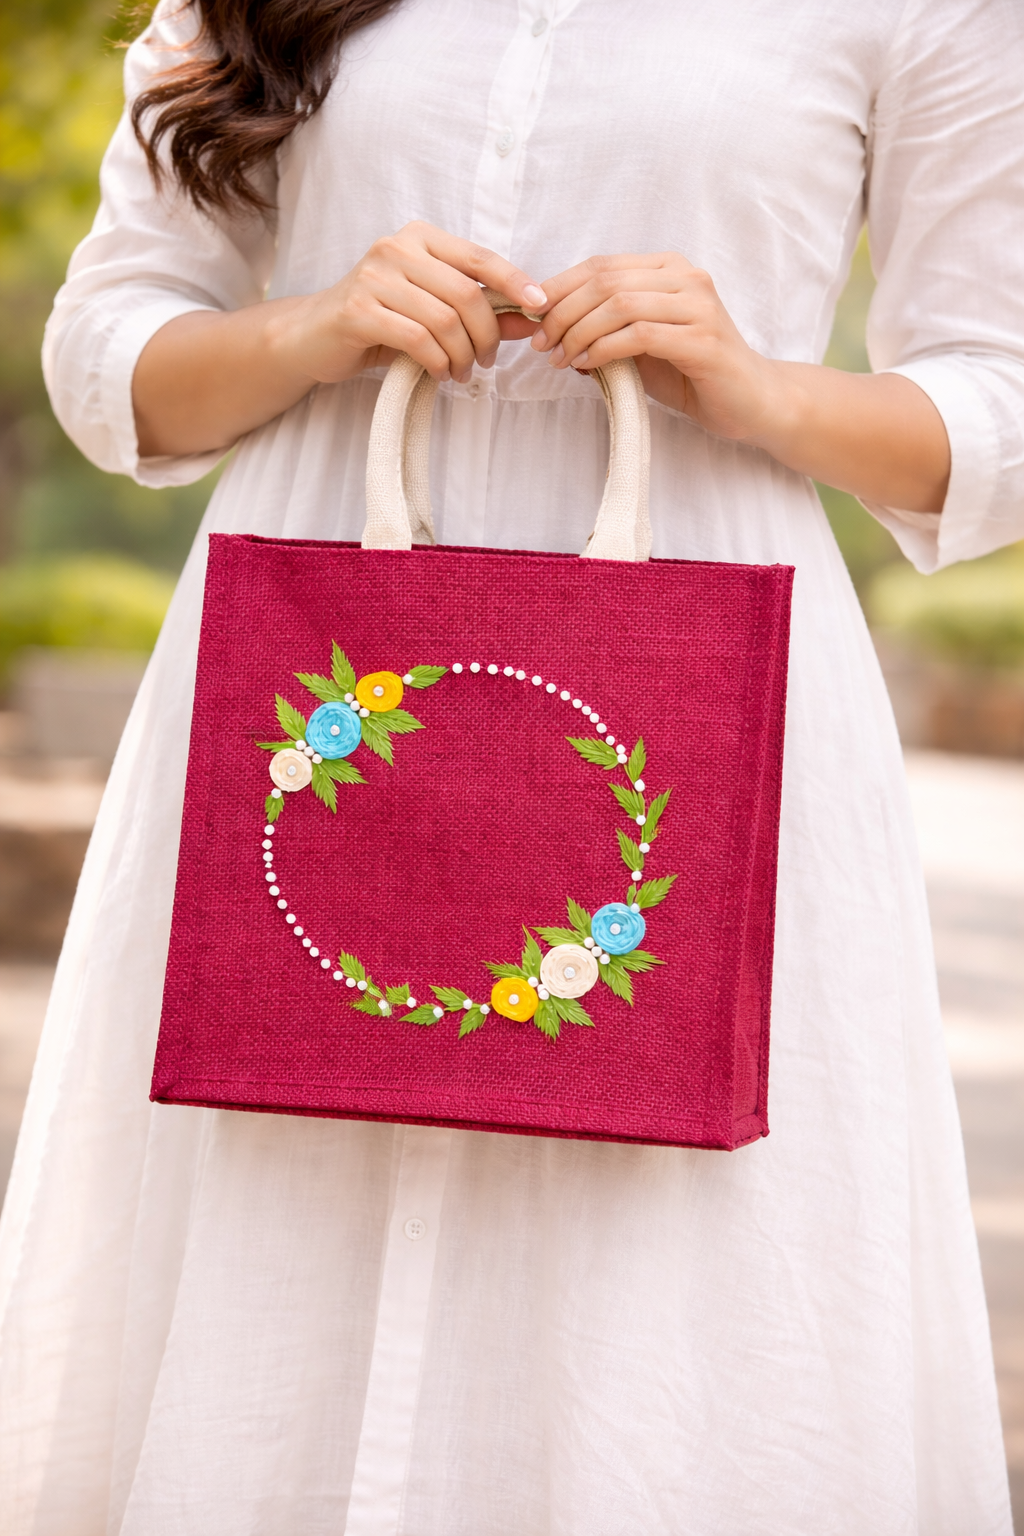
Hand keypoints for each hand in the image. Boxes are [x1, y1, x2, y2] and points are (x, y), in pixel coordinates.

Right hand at [270, 220, 548, 387]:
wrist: (313, 337)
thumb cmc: (380, 322)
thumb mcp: (434, 312)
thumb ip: (481, 312)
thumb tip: (532, 319)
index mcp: (420, 238)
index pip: (479, 257)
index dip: (515, 282)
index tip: (540, 306)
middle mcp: (396, 248)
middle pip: (466, 294)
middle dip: (487, 335)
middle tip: (487, 362)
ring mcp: (374, 276)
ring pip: (444, 320)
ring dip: (462, 356)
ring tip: (462, 373)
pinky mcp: (358, 309)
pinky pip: (417, 339)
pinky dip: (438, 362)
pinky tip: (440, 374)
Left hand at [529, 251, 775, 440]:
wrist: (750, 402)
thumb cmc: (693, 373)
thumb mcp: (641, 348)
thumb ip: (606, 331)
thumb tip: (553, 330)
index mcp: (669, 269)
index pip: (602, 265)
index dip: (560, 287)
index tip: (533, 317)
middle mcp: (687, 277)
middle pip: (606, 281)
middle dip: (563, 312)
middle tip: (541, 343)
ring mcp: (698, 306)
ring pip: (619, 304)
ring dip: (579, 332)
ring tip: (560, 358)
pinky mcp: (702, 340)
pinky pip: (640, 335)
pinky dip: (605, 348)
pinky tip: (588, 364)